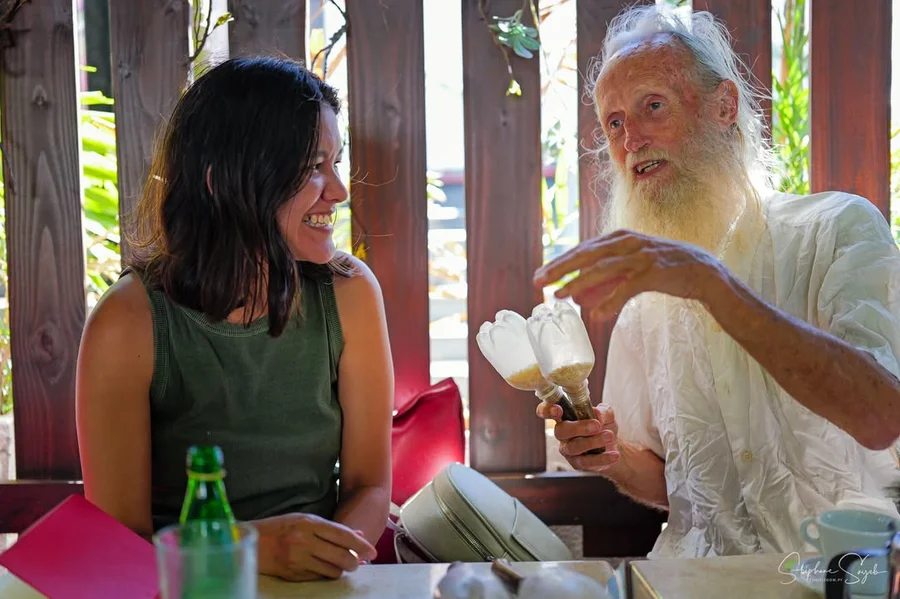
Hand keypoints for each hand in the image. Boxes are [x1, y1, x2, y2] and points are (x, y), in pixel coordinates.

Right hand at [252, 513, 376, 581]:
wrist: (251, 541)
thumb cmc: (280, 527)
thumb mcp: (305, 520)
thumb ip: (331, 528)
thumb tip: (357, 535)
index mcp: (309, 524)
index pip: (343, 535)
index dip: (360, 545)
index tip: (372, 551)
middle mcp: (305, 541)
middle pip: (341, 556)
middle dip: (354, 562)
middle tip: (357, 563)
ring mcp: (298, 559)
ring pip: (332, 570)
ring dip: (341, 570)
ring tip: (340, 566)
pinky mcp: (293, 574)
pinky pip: (318, 578)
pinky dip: (325, 575)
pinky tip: (324, 569)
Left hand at [533, 230, 724, 317]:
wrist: (703, 272)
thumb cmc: (663, 269)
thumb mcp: (633, 262)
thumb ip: (609, 269)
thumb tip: (581, 289)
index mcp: (620, 237)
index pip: (583, 248)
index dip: (560, 261)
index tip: (541, 275)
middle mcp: (628, 242)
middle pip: (586, 255)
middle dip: (560, 268)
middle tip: (539, 282)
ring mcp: (641, 255)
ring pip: (602, 270)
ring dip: (578, 284)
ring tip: (560, 298)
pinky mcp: (655, 272)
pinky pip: (627, 288)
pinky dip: (611, 302)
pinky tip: (596, 315)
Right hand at [536, 402, 620, 471]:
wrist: (613, 446)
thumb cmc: (603, 426)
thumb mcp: (607, 415)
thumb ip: (603, 412)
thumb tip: (597, 415)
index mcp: (564, 416)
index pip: (546, 411)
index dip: (547, 410)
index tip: (558, 410)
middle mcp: (562, 433)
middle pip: (560, 430)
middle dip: (578, 428)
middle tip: (597, 426)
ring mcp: (568, 449)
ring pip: (574, 447)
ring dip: (593, 442)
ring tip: (610, 436)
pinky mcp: (577, 463)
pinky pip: (587, 462)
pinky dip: (602, 458)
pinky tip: (614, 454)